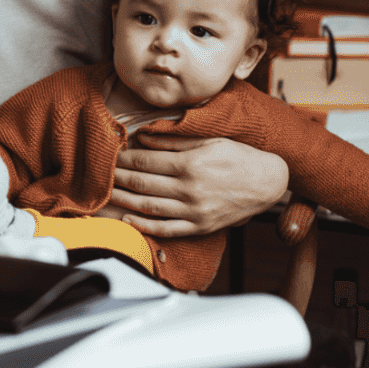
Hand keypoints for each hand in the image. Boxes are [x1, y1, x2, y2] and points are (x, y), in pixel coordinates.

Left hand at [111, 134, 288, 237]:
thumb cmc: (239, 157)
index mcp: (191, 164)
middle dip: (118, 177)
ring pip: (148, 207)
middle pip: (142, 183)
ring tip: (106, 193)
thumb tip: (143, 138)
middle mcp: (190, 189)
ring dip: (123, 200)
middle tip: (101, 172)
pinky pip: (166, 229)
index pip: (146, 161)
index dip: (124, 158)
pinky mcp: (199, 227)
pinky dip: (144, 226)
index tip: (110, 155)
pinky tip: (127, 219)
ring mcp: (194, 211)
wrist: (268, 183)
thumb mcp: (209, 140)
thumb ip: (174, 141)